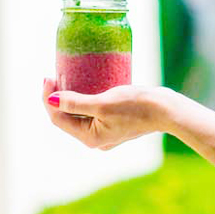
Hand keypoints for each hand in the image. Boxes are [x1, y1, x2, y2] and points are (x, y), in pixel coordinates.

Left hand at [42, 78, 170, 150]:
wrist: (167, 110)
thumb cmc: (137, 106)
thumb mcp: (103, 103)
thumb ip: (76, 102)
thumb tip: (52, 100)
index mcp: (90, 138)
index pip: (58, 118)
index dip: (49, 98)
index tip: (47, 76)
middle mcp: (96, 139)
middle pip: (67, 117)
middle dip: (57, 97)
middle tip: (54, 74)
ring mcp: (106, 132)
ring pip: (79, 114)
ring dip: (70, 97)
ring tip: (66, 78)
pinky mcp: (115, 123)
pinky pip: (92, 111)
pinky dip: (85, 99)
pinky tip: (85, 85)